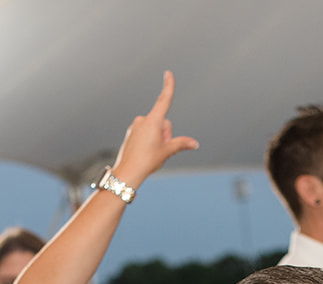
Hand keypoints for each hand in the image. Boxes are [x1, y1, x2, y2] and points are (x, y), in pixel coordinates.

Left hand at [110, 71, 199, 188]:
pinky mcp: (131, 133)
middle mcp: (143, 120)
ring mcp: (136, 126)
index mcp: (153, 121)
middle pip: (163, 123)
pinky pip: (145, 133)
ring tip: (151, 152)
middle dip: (166, 134)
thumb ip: (182, 144)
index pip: (164, 100)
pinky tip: (144, 153)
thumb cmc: (147, 161)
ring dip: (157, 139)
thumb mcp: (167, 152)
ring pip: (154, 129)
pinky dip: (149, 141)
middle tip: (160, 149)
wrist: (128, 172)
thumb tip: (194, 143)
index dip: (168, 86)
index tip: (168, 73)